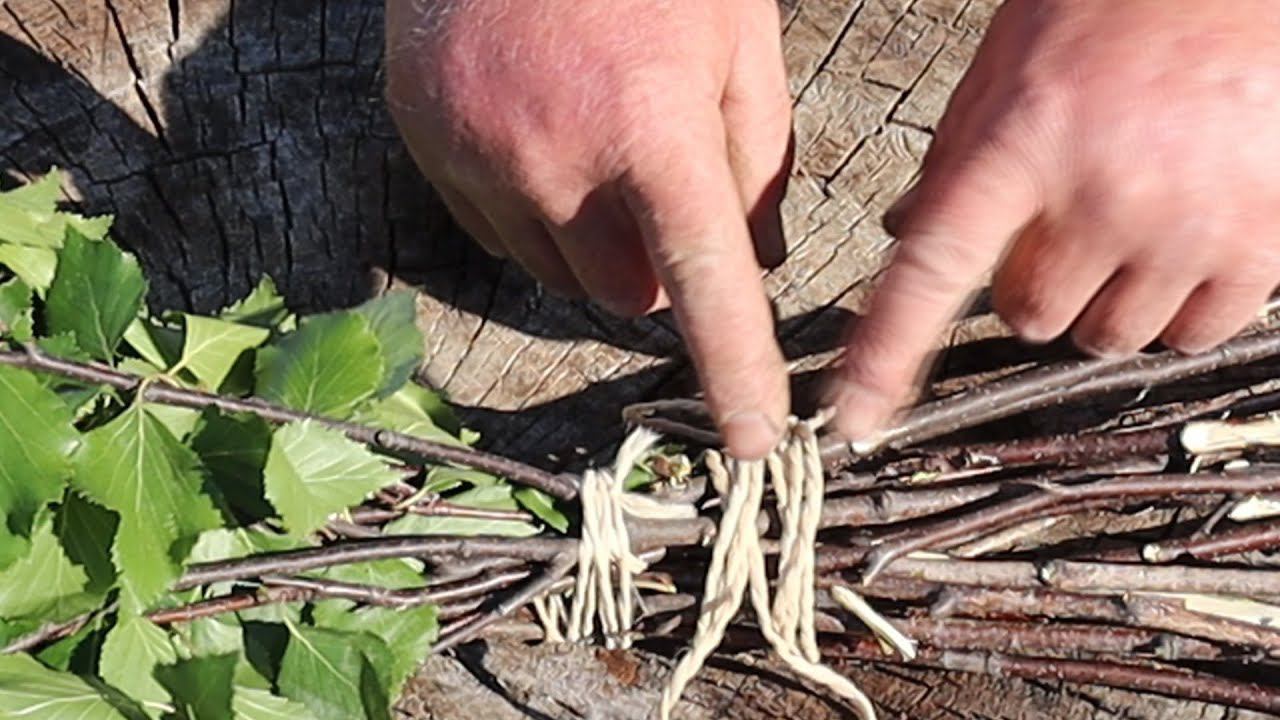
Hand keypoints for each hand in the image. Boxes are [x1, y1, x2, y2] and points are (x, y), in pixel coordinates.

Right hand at [386, 0, 792, 457]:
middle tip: (663, 190)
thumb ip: (759, 156)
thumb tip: (761, 259)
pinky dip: (529, 209)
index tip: (752, 439)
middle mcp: (556, 159)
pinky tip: (537, 130)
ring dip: (592, 241)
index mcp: (652, 126)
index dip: (735, 370)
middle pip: (623, 292)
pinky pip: (493, 229)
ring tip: (594, 139)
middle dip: (658, 268)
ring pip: (556, 270)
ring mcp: (478, 154)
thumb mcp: (736, 35)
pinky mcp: (426, 142)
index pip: (705, 284)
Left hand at [832, 0, 1279, 441]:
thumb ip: (957, 162)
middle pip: (1030, 317)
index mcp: (1018, 143)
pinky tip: (1182, 242)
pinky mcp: (1261, 242)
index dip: (886, 353)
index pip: (931, 271)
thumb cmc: (1113, 12)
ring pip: (1110, 336)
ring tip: (1129, 224)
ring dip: (1107, 300)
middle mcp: (1100, 192)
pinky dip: (1181, 308)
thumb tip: (905, 238)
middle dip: (1035, 285)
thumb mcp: (1004, 71)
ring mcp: (1185, 223)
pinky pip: (1195, 334)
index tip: (856, 416)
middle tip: (1062, 229)